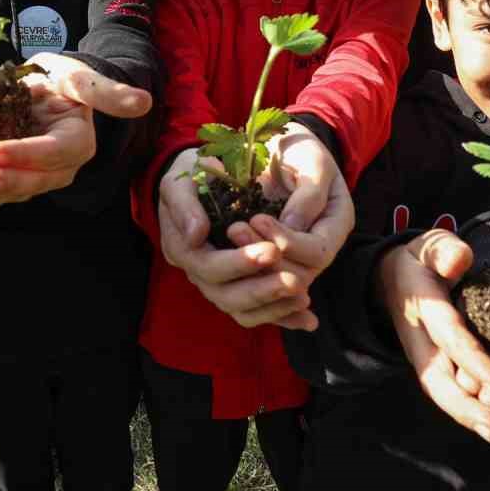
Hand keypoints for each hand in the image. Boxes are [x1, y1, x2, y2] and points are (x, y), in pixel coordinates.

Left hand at [0, 54, 151, 211]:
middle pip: (33, 180)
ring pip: (12, 192)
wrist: (43, 91)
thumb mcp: (80, 77)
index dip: (24, 155)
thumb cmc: (62, 80)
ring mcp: (35, 178)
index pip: (54, 152)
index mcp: (77, 143)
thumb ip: (104, 91)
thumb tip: (142, 103)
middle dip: (4, 183)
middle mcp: (58, 168)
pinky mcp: (13, 181)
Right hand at [157, 149, 316, 329]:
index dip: (238, 263)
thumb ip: (185, 203)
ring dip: (274, 307)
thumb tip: (196, 235)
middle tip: (295, 281)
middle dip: (261, 289)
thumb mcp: (183, 176)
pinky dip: (282, 316)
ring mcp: (218, 282)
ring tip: (304, 297)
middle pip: (226, 296)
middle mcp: (198, 271)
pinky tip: (308, 320)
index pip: (207, 267)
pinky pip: (258, 311)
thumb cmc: (196, 171)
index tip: (272, 249)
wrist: (208, 174)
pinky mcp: (240, 286)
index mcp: (181, 247)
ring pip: (242, 311)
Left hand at [225, 164, 356, 319]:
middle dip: (265, 255)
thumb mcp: (312, 160)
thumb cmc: (300, 149)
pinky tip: (225, 248)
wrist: (283, 147)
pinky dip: (244, 266)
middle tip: (235, 228)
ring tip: (231, 231)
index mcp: (336, 224)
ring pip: (277, 279)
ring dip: (251, 262)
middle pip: (298, 273)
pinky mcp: (273, 253)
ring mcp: (297, 253)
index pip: (317, 252)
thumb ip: (309, 193)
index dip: (288, 243)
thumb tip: (293, 227)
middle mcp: (319, 245)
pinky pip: (261, 274)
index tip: (257, 219)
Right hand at [378, 230, 489, 441]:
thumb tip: (459, 260)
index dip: (472, 362)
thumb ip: (443, 250)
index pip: (448, 336)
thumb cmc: (422, 261)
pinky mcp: (441, 367)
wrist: (394, 281)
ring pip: (448, 392)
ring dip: (476, 416)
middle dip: (467, 408)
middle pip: (438, 380)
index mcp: (422, 307)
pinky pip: (457, 392)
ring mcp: (429, 358)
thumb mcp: (430, 246)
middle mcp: (422, 340)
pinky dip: (480, 410)